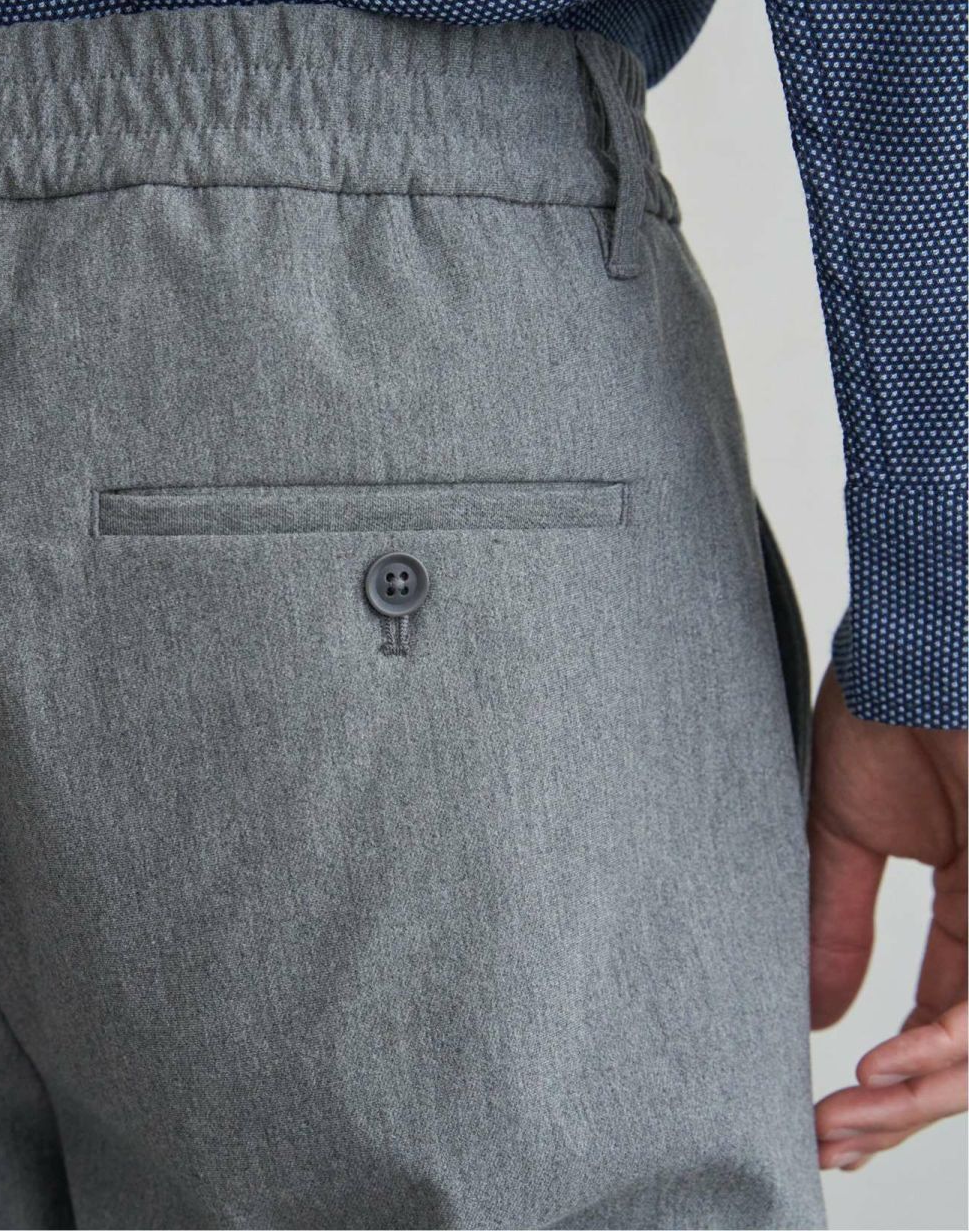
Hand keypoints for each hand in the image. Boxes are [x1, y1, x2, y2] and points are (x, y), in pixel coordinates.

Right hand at [808, 665, 966, 1170]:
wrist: (920, 637)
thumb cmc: (889, 702)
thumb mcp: (843, 829)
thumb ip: (833, 915)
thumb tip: (816, 1008)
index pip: (940, 1017)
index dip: (890, 1075)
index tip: (825, 1106)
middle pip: (964, 1048)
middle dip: (898, 1106)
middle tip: (831, 1133)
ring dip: (915, 1095)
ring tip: (846, 1117)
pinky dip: (940, 1046)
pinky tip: (883, 1067)